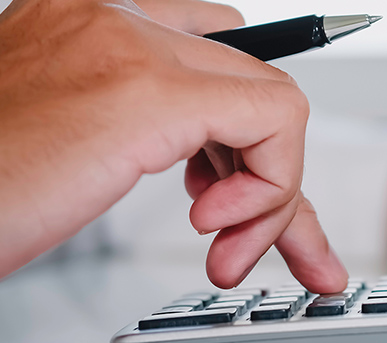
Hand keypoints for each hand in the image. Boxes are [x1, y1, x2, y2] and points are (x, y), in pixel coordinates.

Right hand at [0, 0, 347, 292]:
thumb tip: (224, 163)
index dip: (243, 132)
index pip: (217, 49)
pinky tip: (216, 229)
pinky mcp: (149, 91)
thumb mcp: (80, 139)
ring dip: (273, 192)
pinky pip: (274, 120)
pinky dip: (272, 187)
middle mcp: (114, 16)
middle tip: (245, 235)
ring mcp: (131, 46)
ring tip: (226, 246)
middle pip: (250, 81)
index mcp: (92, 21)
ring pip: (271, 100)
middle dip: (271, 173)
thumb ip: (146, 126)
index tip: (238, 188)